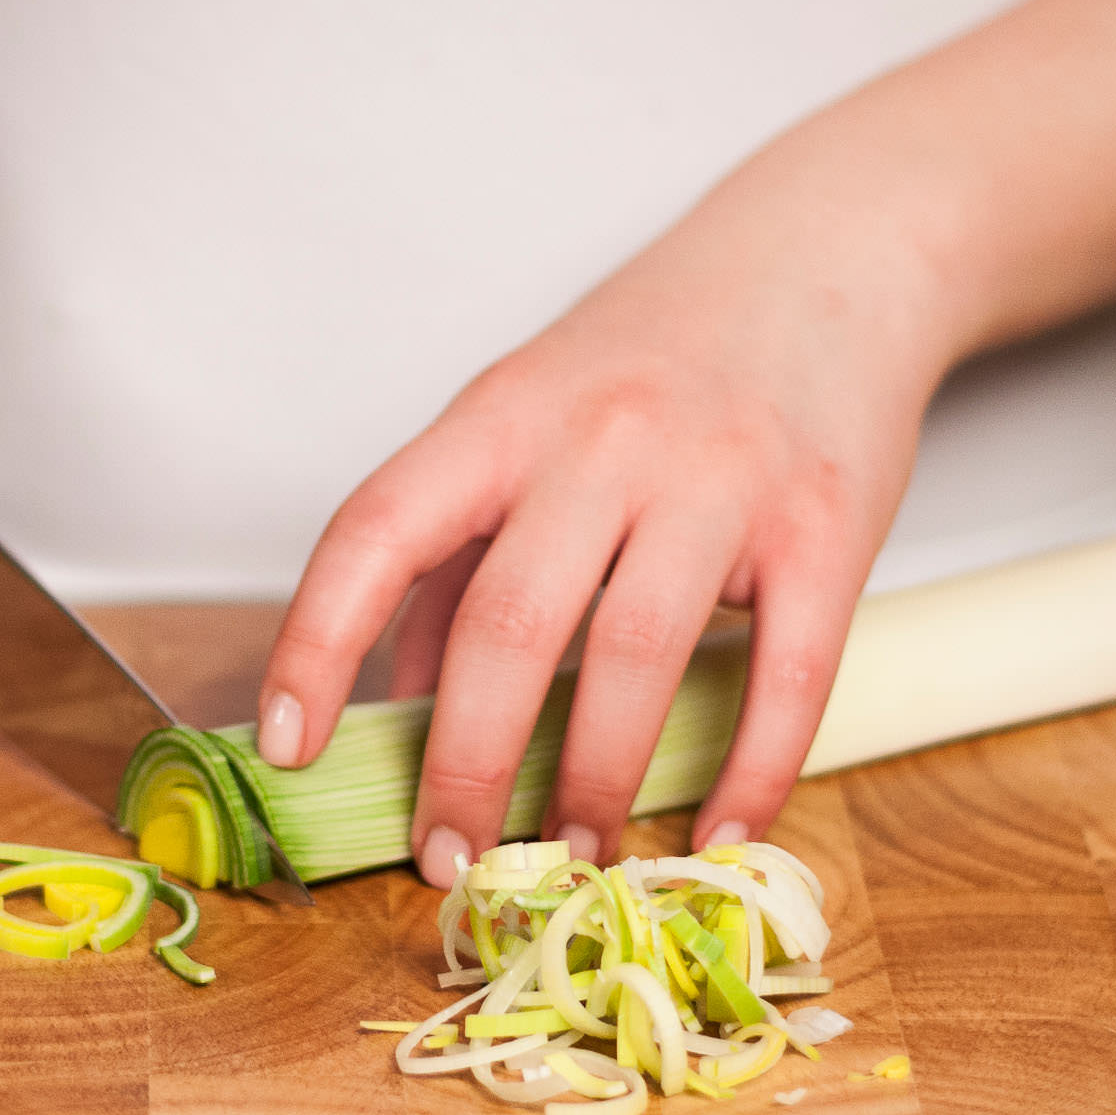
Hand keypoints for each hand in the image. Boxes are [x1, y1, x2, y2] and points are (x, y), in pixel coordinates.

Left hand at [258, 151, 964, 885]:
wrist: (828, 254)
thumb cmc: (657, 352)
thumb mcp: (525, 420)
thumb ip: (453, 556)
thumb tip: (394, 702)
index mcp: (503, 418)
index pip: (376, 531)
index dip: (315, 641)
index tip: (287, 744)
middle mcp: (602, 440)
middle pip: (506, 624)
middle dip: (464, 766)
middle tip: (450, 859)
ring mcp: (720, 480)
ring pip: (635, 659)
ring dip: (593, 781)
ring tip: (572, 853)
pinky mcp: (826, 525)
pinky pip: (788, 676)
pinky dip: (749, 774)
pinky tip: (714, 831)